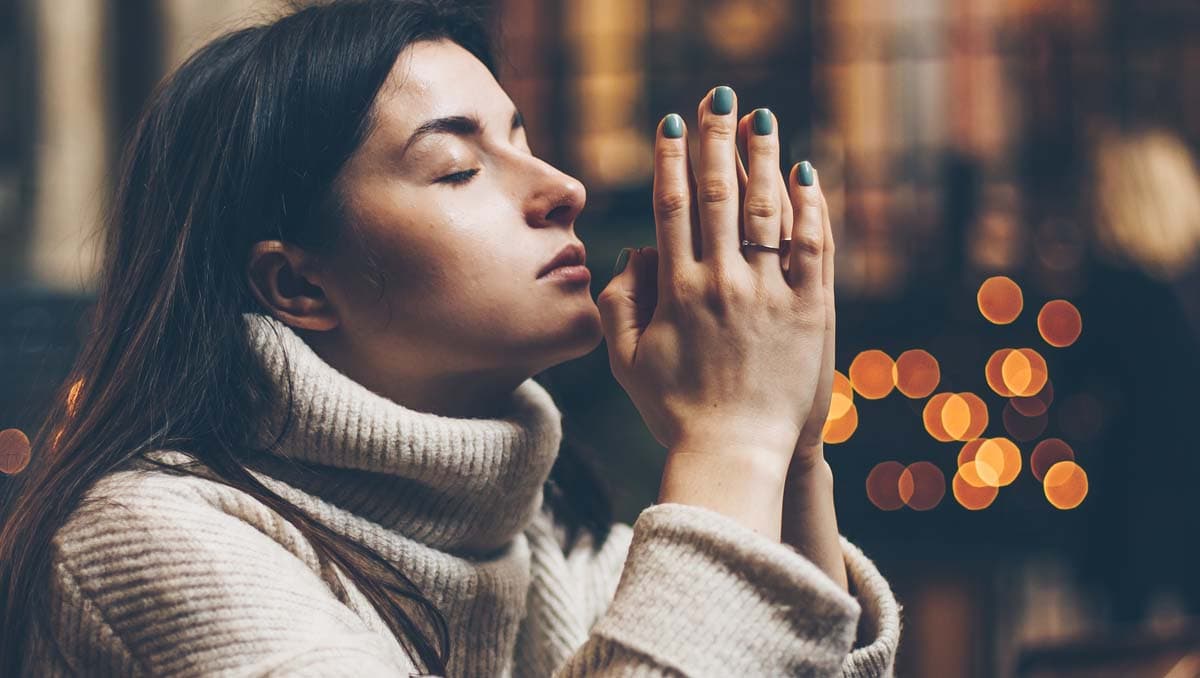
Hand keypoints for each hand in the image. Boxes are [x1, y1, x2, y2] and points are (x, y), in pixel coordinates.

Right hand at [597, 86, 833, 479]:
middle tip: (718, 97)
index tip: (672, 123)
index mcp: (677, 290)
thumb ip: (618, 304)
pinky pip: (814, 248)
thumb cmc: (677, 411)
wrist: (737, 455)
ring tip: (762, 119)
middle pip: (718, 194)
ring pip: (767, 210)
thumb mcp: (627, 362)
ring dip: (763, 158)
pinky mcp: (810, 312)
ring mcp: (770, 295)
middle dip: (716, 140)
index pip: (671, 207)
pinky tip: (808, 174)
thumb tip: (632, 254)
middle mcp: (723, 282)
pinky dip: (811, 208)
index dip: (671, 159)